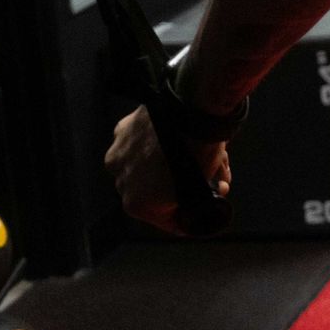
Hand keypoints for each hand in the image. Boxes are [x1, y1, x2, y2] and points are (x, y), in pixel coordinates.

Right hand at [104, 105, 230, 234]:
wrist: (192, 109)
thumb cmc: (200, 152)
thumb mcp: (204, 185)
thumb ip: (198, 197)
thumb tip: (211, 192)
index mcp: (138, 205)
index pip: (166, 219)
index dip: (187, 213)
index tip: (199, 206)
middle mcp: (120, 183)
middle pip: (154, 194)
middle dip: (178, 188)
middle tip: (201, 178)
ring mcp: (117, 155)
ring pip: (144, 168)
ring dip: (165, 165)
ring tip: (192, 156)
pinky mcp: (121, 131)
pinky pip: (137, 145)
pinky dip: (154, 144)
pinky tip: (174, 139)